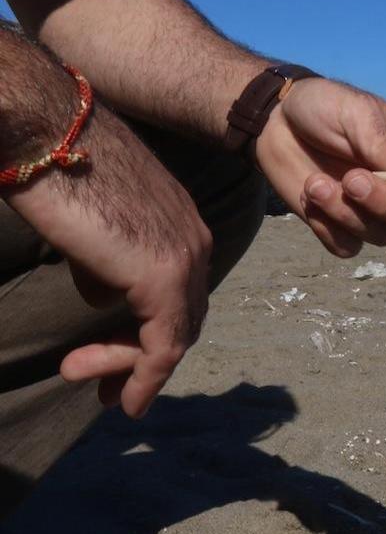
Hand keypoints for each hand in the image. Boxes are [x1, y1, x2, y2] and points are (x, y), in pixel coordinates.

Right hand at [3, 107, 211, 417]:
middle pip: (181, 316)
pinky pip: (165, 344)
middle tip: (105, 389)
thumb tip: (103, 289)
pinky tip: (126, 402)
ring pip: (173, 334)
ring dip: (129, 367)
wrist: (44, 131)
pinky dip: (148, 377)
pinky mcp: (162, 277)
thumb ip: (106, 258)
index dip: (149, 330)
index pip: (178, 290)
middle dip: (142, 355)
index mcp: (182, 222)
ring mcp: (184, 258)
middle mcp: (194, 239)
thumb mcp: (91, 220)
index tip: (112, 357)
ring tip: (89, 387)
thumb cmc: (56, 165)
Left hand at [255, 79, 385, 256]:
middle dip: (384, 205)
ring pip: (380, 237)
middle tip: (351, 179)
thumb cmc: (324, 107)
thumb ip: (385, 145)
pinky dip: (327, 228)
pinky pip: (346, 247)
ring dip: (348, 214)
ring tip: (316, 184)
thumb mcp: (356, 114)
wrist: (274, 120)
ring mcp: (368, 212)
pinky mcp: (338, 226)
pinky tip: (310, 198)